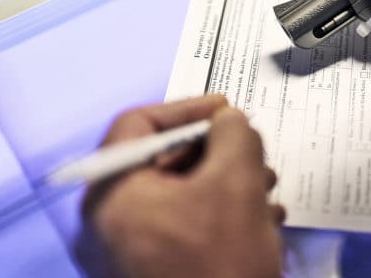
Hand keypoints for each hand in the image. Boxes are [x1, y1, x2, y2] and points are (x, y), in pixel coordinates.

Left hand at [75, 95, 284, 277]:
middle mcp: (103, 224)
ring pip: (174, 198)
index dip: (186, 108)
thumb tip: (229, 121)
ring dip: (223, 183)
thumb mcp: (236, 184)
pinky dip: (214, 216)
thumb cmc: (219, 264)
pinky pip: (176, 230)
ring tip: (267, 188)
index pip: (136, 125)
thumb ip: (234, 135)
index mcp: (110, 194)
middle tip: (253, 150)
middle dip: (215, 152)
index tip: (226, 109)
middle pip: (157, 162)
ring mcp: (121, 257)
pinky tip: (258, 221)